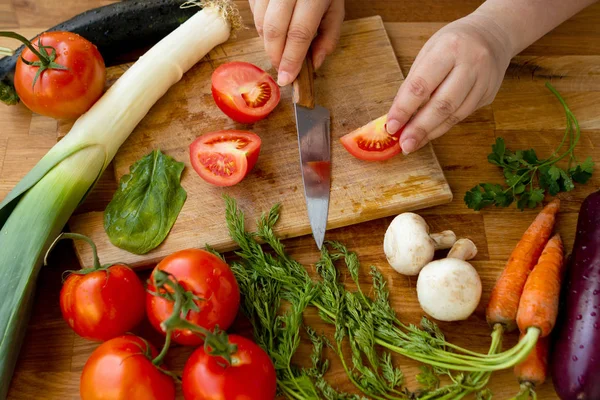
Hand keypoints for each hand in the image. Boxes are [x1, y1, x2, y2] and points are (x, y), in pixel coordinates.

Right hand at [249, 0, 344, 85]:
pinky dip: (261, 27)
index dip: (291, 59)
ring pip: (260, 22)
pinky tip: (274, 29)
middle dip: (276, 56)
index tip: (287, 78)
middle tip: (281, 69)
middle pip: (275, 29)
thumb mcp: (336, 8)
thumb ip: (328, 37)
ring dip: (268, 43)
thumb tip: (314, 64)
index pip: (299, 33)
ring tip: (279, 49)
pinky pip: (253, 11)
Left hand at [385, 13, 512, 153]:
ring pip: (455, 114)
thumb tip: (398, 115)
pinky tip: (429, 134)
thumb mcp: (429, 52)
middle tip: (404, 145)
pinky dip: (443, 127)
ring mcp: (484, 80)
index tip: (391, 126)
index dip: (404, 108)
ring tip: (413, 144)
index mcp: (449, 48)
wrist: (493, 35)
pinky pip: (463, 115)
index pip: (422, 84)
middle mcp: (471, 63)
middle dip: (420, 128)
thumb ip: (415, 82)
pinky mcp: (489, 94)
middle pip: (443, 104)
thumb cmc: (453, 43)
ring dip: (431, 132)